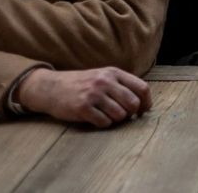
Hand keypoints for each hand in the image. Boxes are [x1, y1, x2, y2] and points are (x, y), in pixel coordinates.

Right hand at [16, 67, 151, 127]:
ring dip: (116, 119)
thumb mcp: (103, 76)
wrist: (51, 87)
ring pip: (120, 115)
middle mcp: (105, 82)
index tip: (143, 110)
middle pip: (133, 103)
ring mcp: (93, 94)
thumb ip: (122, 85)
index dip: (146, 102)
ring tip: (107, 115)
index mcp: (113, 73)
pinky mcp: (82, 107)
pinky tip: (96, 118)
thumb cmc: (82, 84)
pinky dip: (103, 124)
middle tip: (123, 115)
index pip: (142, 88)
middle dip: (131, 113)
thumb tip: (144, 103)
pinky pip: (104, 122)